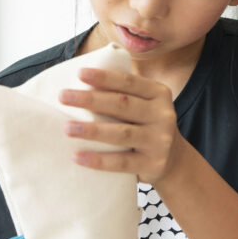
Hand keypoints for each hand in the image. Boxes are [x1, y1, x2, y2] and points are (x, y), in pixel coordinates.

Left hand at [58, 67, 182, 184]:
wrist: (174, 160)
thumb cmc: (146, 126)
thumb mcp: (144, 105)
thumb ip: (123, 94)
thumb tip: (79, 87)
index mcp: (159, 93)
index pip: (128, 82)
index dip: (104, 77)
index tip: (80, 74)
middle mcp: (163, 115)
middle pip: (122, 105)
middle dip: (91, 100)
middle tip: (63, 97)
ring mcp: (160, 141)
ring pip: (121, 133)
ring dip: (91, 130)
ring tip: (67, 128)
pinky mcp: (153, 164)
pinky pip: (122, 162)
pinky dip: (98, 160)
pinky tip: (77, 156)